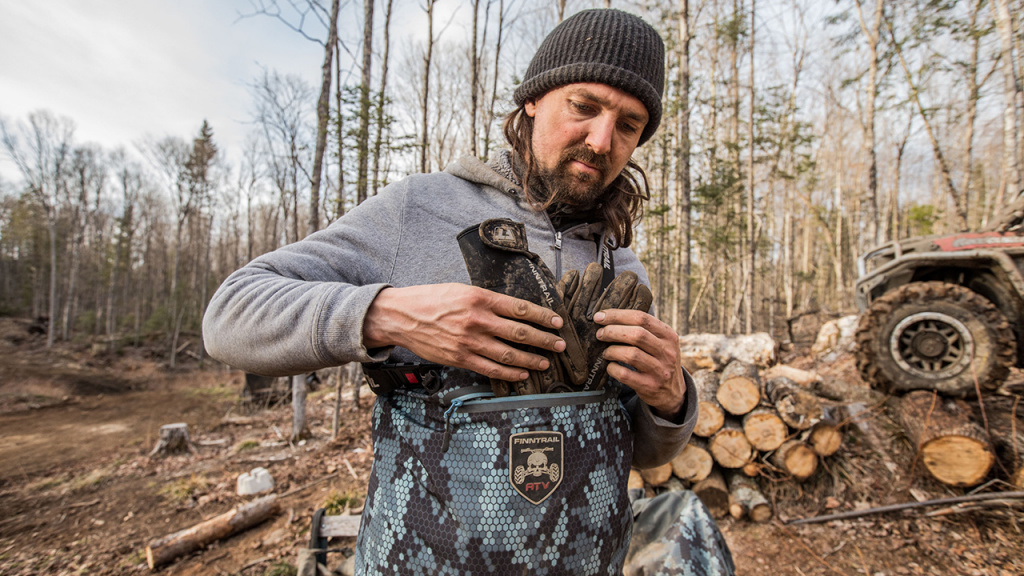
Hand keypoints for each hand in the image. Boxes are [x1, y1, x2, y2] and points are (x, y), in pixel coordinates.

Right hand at [363, 283, 566, 381]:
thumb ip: (487, 301)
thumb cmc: (432, 299)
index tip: (557, 322)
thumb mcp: (462, 290)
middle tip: (559, 345)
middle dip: (544, 340)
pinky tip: (521, 374)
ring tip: (545, 363)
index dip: (542, 316)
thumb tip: (514, 311)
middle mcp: (477, 320)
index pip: (520, 308)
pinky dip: (509, 374)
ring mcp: (469, 342)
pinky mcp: (460, 358)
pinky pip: (490, 369)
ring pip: (508, 355)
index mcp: (480, 298)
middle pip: (520, 333)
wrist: (401, 315)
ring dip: (531, 360)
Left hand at [593, 309, 685, 418]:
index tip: (600, 316)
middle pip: (637, 334)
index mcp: (669, 335)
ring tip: (606, 352)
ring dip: (612, 350)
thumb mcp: (661, 342)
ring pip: (631, 354)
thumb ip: (643, 329)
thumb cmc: (659, 360)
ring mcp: (660, 370)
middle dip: (612, 331)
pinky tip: (611, 366)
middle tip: (600, 334)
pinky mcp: (649, 386)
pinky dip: (613, 368)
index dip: (617, 315)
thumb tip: (608, 317)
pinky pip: (625, 374)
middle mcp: (667, 352)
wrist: (672, 392)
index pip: (642, 318)